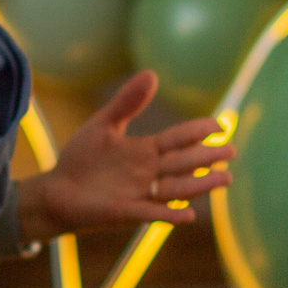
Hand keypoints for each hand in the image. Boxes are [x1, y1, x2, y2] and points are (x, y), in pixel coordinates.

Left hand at [15, 69, 231, 239]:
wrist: (56, 190)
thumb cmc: (82, 159)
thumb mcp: (104, 125)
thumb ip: (127, 103)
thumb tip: (152, 73)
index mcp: (146, 150)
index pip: (179, 139)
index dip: (198, 131)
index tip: (219, 125)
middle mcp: (149, 172)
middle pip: (184, 163)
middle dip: (207, 157)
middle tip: (231, 151)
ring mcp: (140, 193)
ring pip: (177, 188)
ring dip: (200, 185)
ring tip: (225, 179)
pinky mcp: (125, 212)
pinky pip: (152, 213)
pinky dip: (170, 215)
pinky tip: (190, 215)